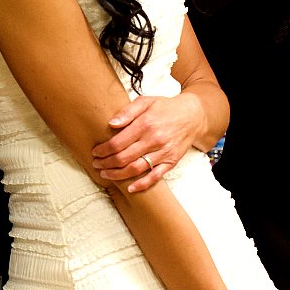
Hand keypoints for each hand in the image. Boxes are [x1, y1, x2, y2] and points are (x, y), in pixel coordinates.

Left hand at [91, 92, 205, 191]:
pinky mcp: (171, 161)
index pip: (117, 142)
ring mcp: (163, 152)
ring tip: (105, 174)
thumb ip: (128, 111)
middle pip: (123, 157)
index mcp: (145, 124)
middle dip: (106, 163)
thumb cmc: (166, 108)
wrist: (193, 116)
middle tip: (96, 164)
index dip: (103, 150)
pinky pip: (155, 177)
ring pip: (136, 169)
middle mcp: (154, 140)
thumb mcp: (146, 101)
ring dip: (117, 174)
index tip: (95, 152)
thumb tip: (111, 123)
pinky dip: (142, 184)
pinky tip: (130, 188)